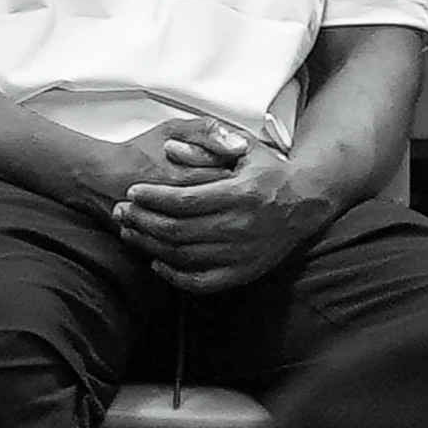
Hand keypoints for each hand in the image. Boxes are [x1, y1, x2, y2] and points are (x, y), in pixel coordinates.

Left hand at [114, 144, 331, 294]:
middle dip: (144, 221)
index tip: (133, 192)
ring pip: (185, 256)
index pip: (185, 200)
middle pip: (179, 230)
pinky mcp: (243, 273)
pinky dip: (176, 276)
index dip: (154, 197)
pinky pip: (202, 282)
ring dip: (152, 245)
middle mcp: (241, 227)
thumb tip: (170, 148)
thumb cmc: (271, 171)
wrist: (306, 203)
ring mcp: (242, 254)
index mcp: (240, 194)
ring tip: (130, 232)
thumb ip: (207, 145)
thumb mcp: (245, 148)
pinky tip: (157, 262)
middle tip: (121, 212)